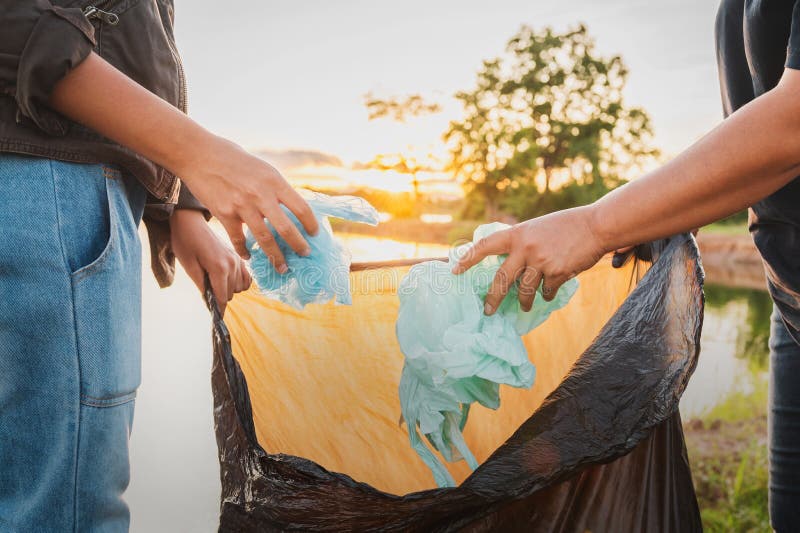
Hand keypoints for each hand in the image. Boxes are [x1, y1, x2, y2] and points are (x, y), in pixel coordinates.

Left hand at [170, 209, 251, 314]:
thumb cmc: (185, 242)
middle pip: (231, 294)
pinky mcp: (239, 257)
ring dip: (229, 289)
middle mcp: (232, 265)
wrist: (190, 222)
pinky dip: (239, 281)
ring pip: (239, 287)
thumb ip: (201, 284)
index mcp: (219, 268)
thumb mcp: (188, 266)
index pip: (223, 297)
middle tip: (206, 287)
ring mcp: (238, 260)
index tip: (215, 317)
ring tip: (214, 281)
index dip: (217, 308)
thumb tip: (210, 301)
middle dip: (220, 296)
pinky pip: (246, 277)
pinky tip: (227, 279)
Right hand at [175, 136, 318, 272]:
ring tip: (283, 267)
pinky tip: (249, 256)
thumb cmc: (234, 159)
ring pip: (264, 239)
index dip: (311, 224)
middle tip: (305, 254)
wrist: (200, 154)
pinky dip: (245, 251)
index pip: (301, 207)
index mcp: (274, 181)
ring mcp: (242, 206)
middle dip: (298, 246)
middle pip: (286, 229)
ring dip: (276, 257)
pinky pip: (239, 240)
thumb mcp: (263, 168)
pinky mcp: (224, 214)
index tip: (315, 234)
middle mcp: (260, 194)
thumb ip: (276, 188)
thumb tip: (292, 209)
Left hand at [452, 206, 606, 314]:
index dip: (468, 259)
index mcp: (517, 234)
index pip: (485, 246)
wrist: (596, 226)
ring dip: (523, 301)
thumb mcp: (537, 227)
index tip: (455, 271)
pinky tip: (548, 295)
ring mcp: (541, 261)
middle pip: (502, 279)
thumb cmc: (566, 226)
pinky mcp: (557, 273)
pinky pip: (546, 291)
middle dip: (492, 298)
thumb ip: (522, 243)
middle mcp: (526, 248)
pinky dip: (546, 295)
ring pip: (524, 290)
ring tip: (524, 305)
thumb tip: (509, 264)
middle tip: (487, 311)